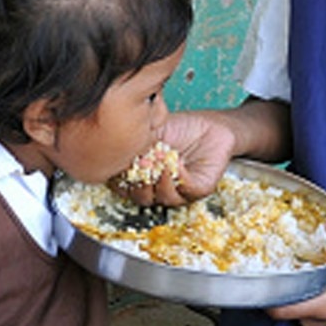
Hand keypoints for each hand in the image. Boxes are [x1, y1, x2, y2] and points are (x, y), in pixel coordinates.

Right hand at [121, 112, 237, 207]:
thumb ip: (134, 143)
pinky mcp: (199, 190)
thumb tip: (113, 150)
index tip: (122, 165)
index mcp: (144, 176)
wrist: (211, 126)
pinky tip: (178, 162)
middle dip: (139, 183)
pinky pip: (187, 191)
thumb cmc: (181, 127)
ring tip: (162, 161)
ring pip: (163, 199)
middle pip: (141, 198)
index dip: (120, 179)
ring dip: (161, 181)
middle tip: (142, 163)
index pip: (123, 187)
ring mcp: (179, 191)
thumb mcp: (151, 131)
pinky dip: (180, 178)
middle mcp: (159, 187)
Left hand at [269, 218, 325, 325]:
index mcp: (323, 307)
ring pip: (291, 311)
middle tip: (265, 267)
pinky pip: (303, 308)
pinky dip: (297, 295)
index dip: (262, 295)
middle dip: (271, 291)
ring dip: (284, 294)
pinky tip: (299, 275)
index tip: (255, 275)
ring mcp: (323, 319)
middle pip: (281, 310)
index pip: (279, 311)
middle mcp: (319, 317)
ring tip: (278, 270)